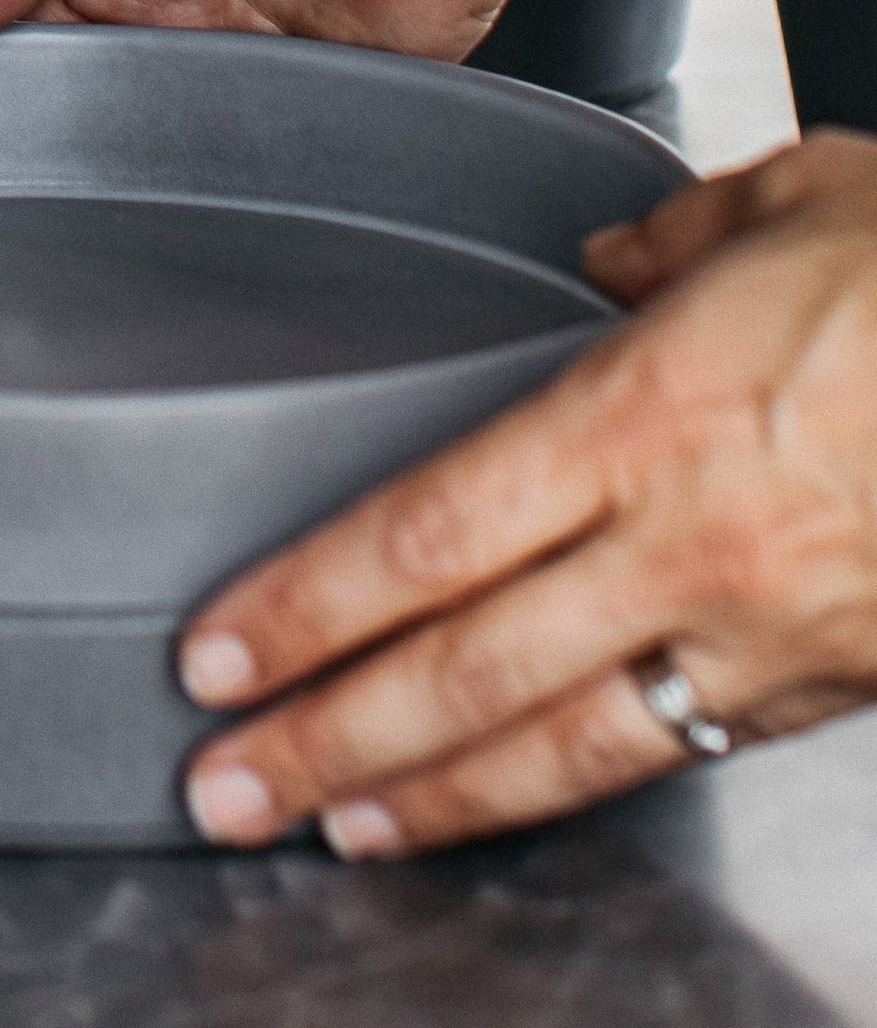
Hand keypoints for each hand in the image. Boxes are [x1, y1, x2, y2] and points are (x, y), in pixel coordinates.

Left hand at [174, 133, 876, 855]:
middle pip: (466, 670)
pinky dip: (570, 789)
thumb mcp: (805, 199)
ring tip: (323, 828)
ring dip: (428, 797)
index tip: (215, 651)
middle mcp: (695, 545)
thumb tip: (600, 251)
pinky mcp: (838, 689)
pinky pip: (675, 750)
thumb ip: (673, 233)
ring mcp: (770, 636)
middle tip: (213, 786)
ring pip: (564, 746)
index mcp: (654, 414)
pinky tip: (500, 804)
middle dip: (326, 739)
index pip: (431, 534)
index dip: (310, 606)